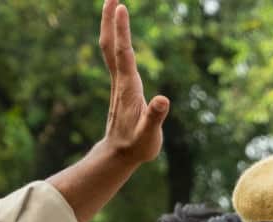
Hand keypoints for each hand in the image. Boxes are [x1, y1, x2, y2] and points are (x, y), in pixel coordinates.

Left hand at [97, 0, 169, 165]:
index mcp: (128, 87)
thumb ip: (155, 117)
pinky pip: (116, 57)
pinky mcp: (121, 87)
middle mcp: (121, 81)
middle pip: (111, 45)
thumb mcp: (150, 135)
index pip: (123, 53)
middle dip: (109, 20)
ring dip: (111, 27)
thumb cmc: (136, 146)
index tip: (120, 6)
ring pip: (111, 49)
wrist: (118, 155)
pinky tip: (120, 36)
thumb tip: (163, 99)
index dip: (122, 30)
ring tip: (113, 6)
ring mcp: (119, 83)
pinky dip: (116, 41)